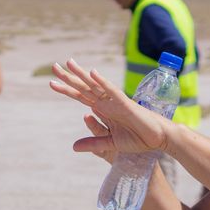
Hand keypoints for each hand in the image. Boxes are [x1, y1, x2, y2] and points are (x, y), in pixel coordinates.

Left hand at [49, 58, 168, 155]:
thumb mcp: (110, 143)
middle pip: (84, 87)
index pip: (81, 96)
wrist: (157, 139)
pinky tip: (92, 74)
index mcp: (103, 109)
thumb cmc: (138, 139)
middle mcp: (107, 102)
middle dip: (68, 77)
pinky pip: (112, 92)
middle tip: (53, 67)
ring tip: (68, 63)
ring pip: (95, 85)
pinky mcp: (126, 104)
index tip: (51, 83)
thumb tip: (73, 147)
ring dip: (81, 74)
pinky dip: (102, 82)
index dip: (67, 89)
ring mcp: (115, 101)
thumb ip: (93, 143)